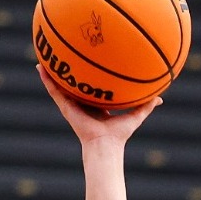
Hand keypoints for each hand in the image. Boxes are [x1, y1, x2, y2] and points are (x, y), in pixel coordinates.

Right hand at [39, 67, 160, 146]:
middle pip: (73, 84)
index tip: (87, 63)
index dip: (88, 77)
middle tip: (64, 55)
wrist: (106, 144)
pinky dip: (46, 79)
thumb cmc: (120, 135)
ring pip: (60, 85)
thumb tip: (160, 99)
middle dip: (69, 71)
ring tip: (45, 55)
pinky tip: (40, 66)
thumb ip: (146, 106)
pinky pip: (54, 90)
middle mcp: (82, 103)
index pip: (90, 88)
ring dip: (52, 71)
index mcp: (96, 105)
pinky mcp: (65, 106)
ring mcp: (72, 104)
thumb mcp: (135, 116)